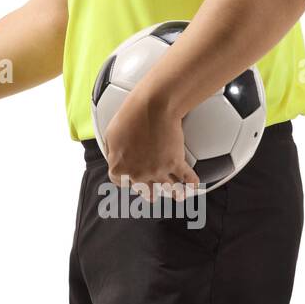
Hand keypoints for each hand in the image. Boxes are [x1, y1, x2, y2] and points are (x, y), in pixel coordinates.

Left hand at [101, 88, 199, 202]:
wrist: (152, 108)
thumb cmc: (130, 118)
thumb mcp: (110, 135)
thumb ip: (111, 152)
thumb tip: (113, 157)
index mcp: (120, 168)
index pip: (120, 183)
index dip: (126, 182)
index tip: (131, 183)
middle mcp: (138, 174)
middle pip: (145, 190)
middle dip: (150, 192)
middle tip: (153, 194)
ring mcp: (158, 171)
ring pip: (168, 188)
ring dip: (174, 192)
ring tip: (178, 194)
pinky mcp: (175, 163)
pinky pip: (186, 178)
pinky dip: (192, 183)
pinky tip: (194, 186)